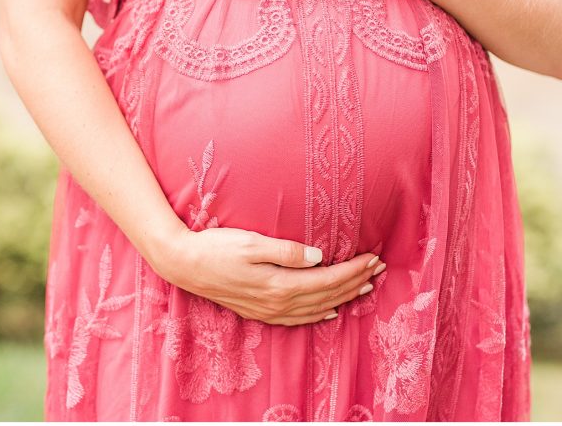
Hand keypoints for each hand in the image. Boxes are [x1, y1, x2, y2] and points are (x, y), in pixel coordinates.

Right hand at [152, 226, 385, 325]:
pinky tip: (329, 310)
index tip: (372, 258)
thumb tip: (318, 257)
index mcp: (279, 284)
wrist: (183, 264)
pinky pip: (297, 318)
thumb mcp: (251, 242)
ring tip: (364, 288)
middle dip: (354, 282)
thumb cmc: (215, 248)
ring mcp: (268, 310)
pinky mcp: (259, 311)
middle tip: (378, 269)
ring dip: (343, 297)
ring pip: (316, 307)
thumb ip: (286, 251)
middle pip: (326, 294)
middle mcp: (277, 303)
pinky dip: (318, 314)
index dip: (352, 270)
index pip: (327, 279)